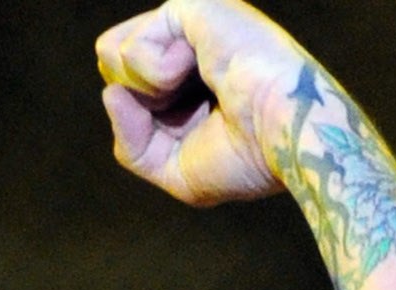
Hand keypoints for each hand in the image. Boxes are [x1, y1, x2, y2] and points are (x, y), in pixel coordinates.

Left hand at [96, 0, 310, 204]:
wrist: (286, 139)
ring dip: (143, 88)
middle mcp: (185, 44)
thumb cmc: (245, 158)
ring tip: (191, 87)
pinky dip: (155, 76)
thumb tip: (110, 93)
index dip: (136, 120)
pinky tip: (198, 68)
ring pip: (111, 51)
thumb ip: (130, 141)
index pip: (120, 88)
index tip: (186, 131)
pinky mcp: (195, 7)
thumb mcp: (171, 167)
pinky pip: (133, 46)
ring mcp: (189, 23)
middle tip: (189, 109)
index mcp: (185, 79)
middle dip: (136, 102)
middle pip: (109, 66)